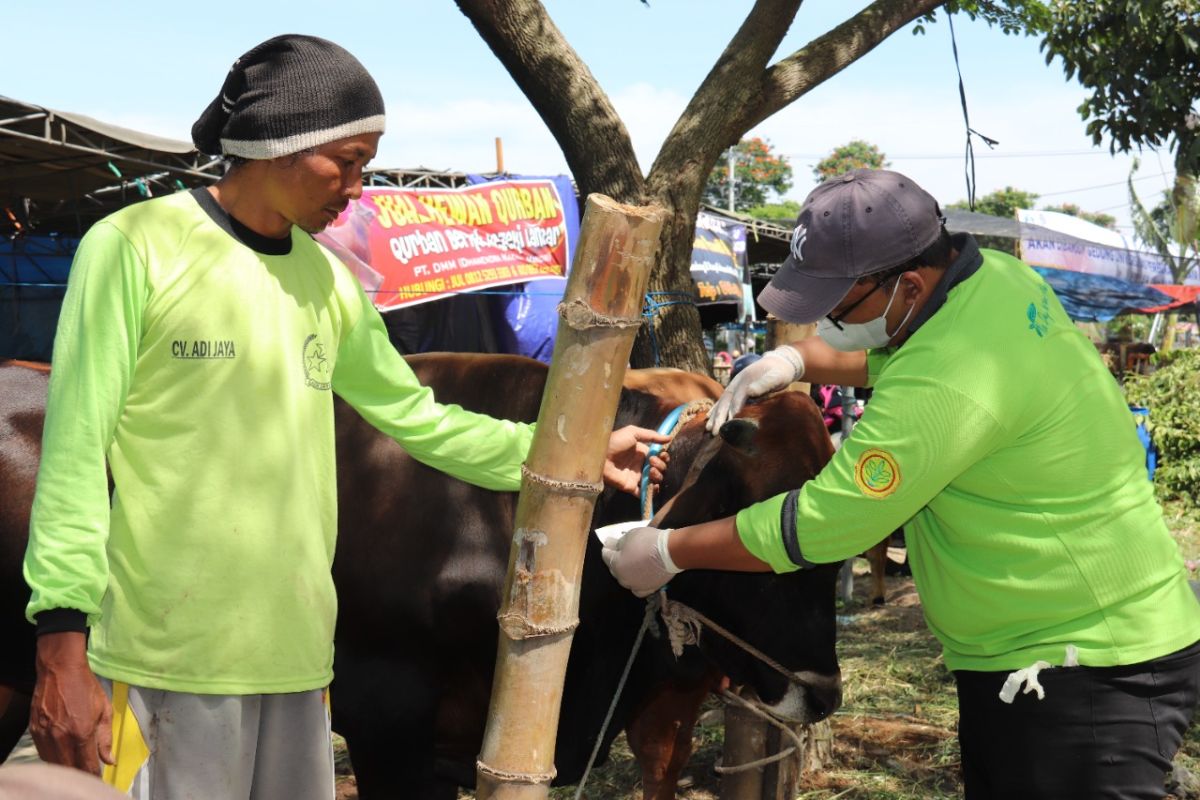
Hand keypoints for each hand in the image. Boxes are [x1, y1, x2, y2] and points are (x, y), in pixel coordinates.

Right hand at [30, 632, 112, 774]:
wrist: (60, 669)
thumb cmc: (86, 687)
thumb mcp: (104, 710)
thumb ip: (106, 738)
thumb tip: (109, 761)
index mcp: (81, 733)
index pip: (87, 766)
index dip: (94, 774)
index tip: (98, 776)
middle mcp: (61, 738)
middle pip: (69, 769)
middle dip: (80, 773)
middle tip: (88, 770)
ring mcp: (45, 735)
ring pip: (54, 763)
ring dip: (66, 767)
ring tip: (76, 763)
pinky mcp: (34, 731)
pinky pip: (43, 753)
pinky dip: (53, 758)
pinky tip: (61, 754)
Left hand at [600, 525, 681, 596]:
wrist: (671, 552)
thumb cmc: (648, 541)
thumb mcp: (630, 535)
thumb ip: (618, 542)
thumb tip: (609, 544)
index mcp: (616, 565)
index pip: (606, 556)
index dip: (607, 547)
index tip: (609, 542)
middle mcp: (623, 579)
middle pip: (614, 569)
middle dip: (616, 559)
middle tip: (621, 550)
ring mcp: (636, 586)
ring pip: (625, 579)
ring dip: (626, 571)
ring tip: (631, 563)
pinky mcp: (648, 589)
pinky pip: (638, 588)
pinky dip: (636, 583)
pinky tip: (638, 577)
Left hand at [603, 425, 671, 496]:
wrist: (600, 455)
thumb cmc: (615, 442)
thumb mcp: (633, 432)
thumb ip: (652, 435)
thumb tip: (669, 437)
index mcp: (643, 453)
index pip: (660, 458)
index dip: (664, 457)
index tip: (661, 454)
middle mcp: (641, 466)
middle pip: (660, 469)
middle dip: (661, 466)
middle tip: (651, 461)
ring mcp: (637, 477)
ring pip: (655, 481)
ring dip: (658, 476)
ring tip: (650, 470)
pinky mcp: (631, 487)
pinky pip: (644, 494)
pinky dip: (651, 492)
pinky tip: (653, 485)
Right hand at [706, 346, 803, 433]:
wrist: (779, 363)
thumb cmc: (780, 372)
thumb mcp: (775, 377)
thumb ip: (764, 384)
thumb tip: (750, 391)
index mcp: (745, 379)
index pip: (737, 398)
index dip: (732, 411)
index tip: (728, 425)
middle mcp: (736, 382)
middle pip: (725, 401)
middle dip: (719, 417)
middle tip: (713, 431)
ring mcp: (734, 385)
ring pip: (722, 401)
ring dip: (714, 416)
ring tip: (708, 429)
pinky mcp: (736, 389)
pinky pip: (723, 400)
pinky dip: (715, 409)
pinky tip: (709, 417)